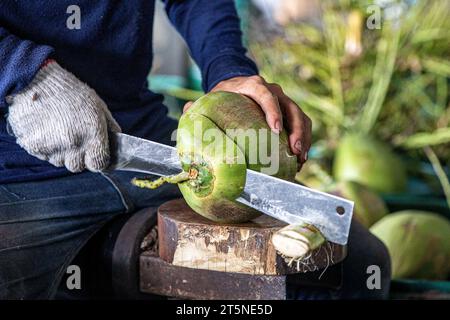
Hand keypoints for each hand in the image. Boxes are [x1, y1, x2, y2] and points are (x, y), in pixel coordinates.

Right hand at [7, 60, 120, 171]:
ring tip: (59, 132)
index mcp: (92, 135)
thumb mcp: (98, 106)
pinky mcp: (33, 146)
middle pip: (78, 167)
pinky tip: (47, 132)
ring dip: (62, 153)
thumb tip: (118, 139)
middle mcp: (73, 144)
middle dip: (79, 158)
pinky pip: (43, 156)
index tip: (95, 155)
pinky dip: (46, 148)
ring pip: (59, 163)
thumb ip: (109, 126)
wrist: (37, 81)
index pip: (98, 165)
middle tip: (75, 141)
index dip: (98, 161)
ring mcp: (52, 147)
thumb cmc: (71, 92)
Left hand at [184, 75, 311, 166]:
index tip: (275, 129)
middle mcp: (273, 90)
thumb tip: (186, 114)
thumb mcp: (210, 99)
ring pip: (300, 116)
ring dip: (303, 137)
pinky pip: (302, 123)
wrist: (235, 85)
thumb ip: (197, 107)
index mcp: (252, 85)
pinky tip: (299, 160)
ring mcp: (283, 100)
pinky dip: (303, 140)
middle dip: (295, 129)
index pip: (265, 93)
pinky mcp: (289, 111)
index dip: (272, 110)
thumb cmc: (222, 96)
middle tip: (294, 152)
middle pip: (290, 106)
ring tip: (300, 160)